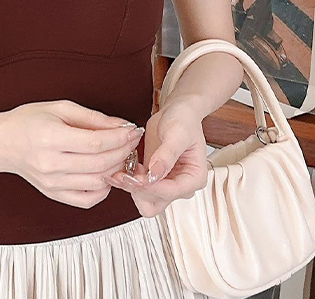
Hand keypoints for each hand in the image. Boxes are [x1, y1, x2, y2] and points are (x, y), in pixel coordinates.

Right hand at [0, 99, 145, 208]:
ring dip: (117, 168)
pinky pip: (87, 200)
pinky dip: (103, 189)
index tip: (133, 129)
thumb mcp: (60, 108)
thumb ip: (92, 118)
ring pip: (98, 182)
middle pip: (100, 163)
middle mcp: (51, 165)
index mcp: (51, 139)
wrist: (3, 142)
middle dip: (123, 150)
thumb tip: (121, 126)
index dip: (120, 137)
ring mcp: (52, 184)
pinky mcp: (54, 195)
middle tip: (132, 138)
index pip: (96, 143)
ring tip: (120, 153)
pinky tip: (105, 173)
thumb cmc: (29, 120)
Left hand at [103, 102, 208, 217]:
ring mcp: (166, 184)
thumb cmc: (183, 119)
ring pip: (144, 200)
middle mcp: (181, 185)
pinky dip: (127, 182)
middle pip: (156, 203)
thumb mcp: (177, 133)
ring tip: (120, 171)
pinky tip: (121, 168)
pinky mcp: (152, 179)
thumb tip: (156, 173)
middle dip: (138, 191)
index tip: (136, 178)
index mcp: (194, 177)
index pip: (171, 191)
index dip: (151, 187)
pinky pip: (138, 189)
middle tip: (123, 174)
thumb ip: (167, 154)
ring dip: (130, 188)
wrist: (176, 111)